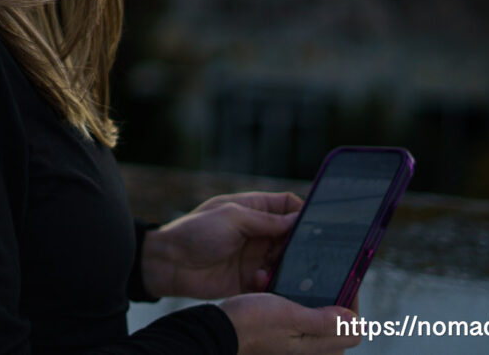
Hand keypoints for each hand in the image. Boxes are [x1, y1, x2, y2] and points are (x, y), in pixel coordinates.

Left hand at [141, 191, 302, 299]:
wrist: (168, 263)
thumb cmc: (196, 232)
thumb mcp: (232, 217)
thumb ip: (266, 220)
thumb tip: (298, 220)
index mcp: (252, 209)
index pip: (287, 206)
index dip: (303, 212)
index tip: (320, 224)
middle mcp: (257, 232)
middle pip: (292, 236)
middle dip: (301, 244)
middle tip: (310, 253)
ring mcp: (254, 256)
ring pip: (285, 261)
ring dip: (289, 265)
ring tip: (286, 268)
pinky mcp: (249, 280)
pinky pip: (272, 282)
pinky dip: (273, 282)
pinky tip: (261, 280)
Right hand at [220, 293, 360, 354]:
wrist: (219, 331)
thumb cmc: (251, 323)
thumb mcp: (289, 316)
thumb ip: (324, 321)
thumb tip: (355, 321)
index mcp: (317, 349)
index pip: (354, 330)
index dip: (352, 305)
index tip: (341, 281)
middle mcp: (311, 351)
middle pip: (339, 326)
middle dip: (332, 301)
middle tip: (316, 279)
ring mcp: (297, 347)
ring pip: (320, 322)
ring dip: (312, 301)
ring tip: (294, 283)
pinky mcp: (284, 341)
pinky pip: (302, 323)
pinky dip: (296, 307)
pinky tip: (280, 292)